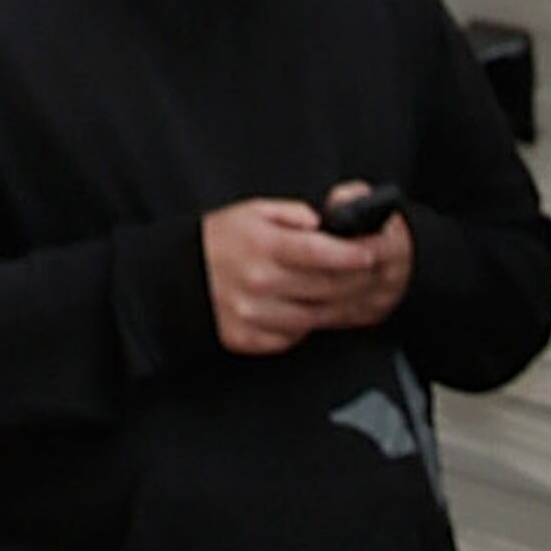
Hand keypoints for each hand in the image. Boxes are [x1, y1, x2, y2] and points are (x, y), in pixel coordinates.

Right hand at [201, 195, 414, 357]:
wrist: (179, 275)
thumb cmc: (222, 240)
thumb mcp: (253, 212)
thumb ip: (292, 214)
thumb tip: (323, 224)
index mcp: (262, 246)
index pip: (317, 253)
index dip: (349, 255)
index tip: (369, 254)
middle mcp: (259, 282)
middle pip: (324, 288)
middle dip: (355, 283)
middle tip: (372, 277)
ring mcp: (253, 314)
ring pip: (314, 318)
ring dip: (335, 310)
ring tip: (348, 297)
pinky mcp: (249, 338)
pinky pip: (292, 338)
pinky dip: (305, 328)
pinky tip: (310, 312)